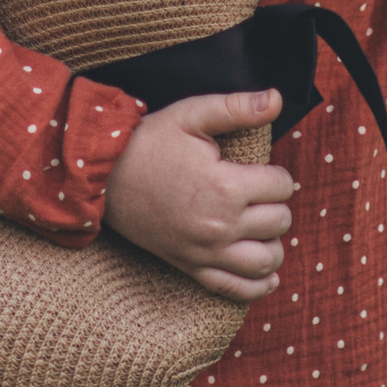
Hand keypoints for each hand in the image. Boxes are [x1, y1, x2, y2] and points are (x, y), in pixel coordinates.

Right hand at [103, 92, 293, 302]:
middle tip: (256, 191)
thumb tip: (276, 98)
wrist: (105, 177)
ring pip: (267, 260)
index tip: (258, 168)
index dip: (276, 173)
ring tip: (261, 225)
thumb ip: (237, 107)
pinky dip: (258, 285)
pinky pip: (236, 289)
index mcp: (226, 186)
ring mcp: (206, 251)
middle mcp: (220, 225)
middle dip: (275, 203)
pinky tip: (267, 272)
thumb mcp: (191, 114)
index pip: (282, 185)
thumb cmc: (149, 142)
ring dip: (272, 242)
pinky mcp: (191, 267)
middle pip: (279, 221)